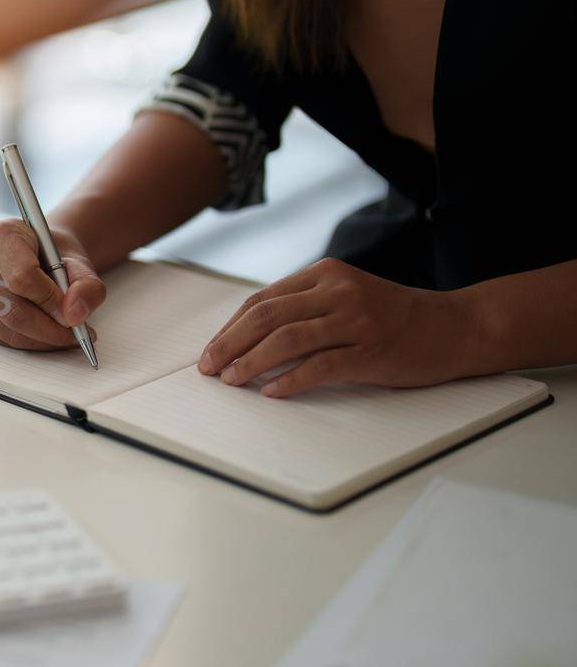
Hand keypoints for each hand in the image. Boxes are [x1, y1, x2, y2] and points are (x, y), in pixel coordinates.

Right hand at [0, 219, 106, 349]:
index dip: (50, 301)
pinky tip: (45, 334)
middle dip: (49, 330)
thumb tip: (74, 315)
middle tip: (76, 334)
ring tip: (65, 335)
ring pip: (6, 330)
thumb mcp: (79, 262)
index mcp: (2, 235)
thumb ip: (86, 285)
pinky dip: (28, 343)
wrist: (37, 254)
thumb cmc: (54, 256)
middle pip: (11, 310)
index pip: (22, 277)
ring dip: (41, 341)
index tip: (73, 315)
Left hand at [198, 258, 479, 397]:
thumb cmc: (394, 316)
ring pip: (287, 340)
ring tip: (231, 380)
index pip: (262, 300)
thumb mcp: (346, 295)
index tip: (211, 351)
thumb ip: (305, 306)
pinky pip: (320, 366)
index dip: (230, 328)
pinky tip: (271, 392)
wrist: (457, 326)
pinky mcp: (371, 350)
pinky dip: (290, 380)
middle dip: (229, 344)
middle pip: (266, 317)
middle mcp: (338, 291)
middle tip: (209, 368)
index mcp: (325, 273)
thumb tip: (248, 336)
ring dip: (251, 362)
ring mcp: (356, 320)